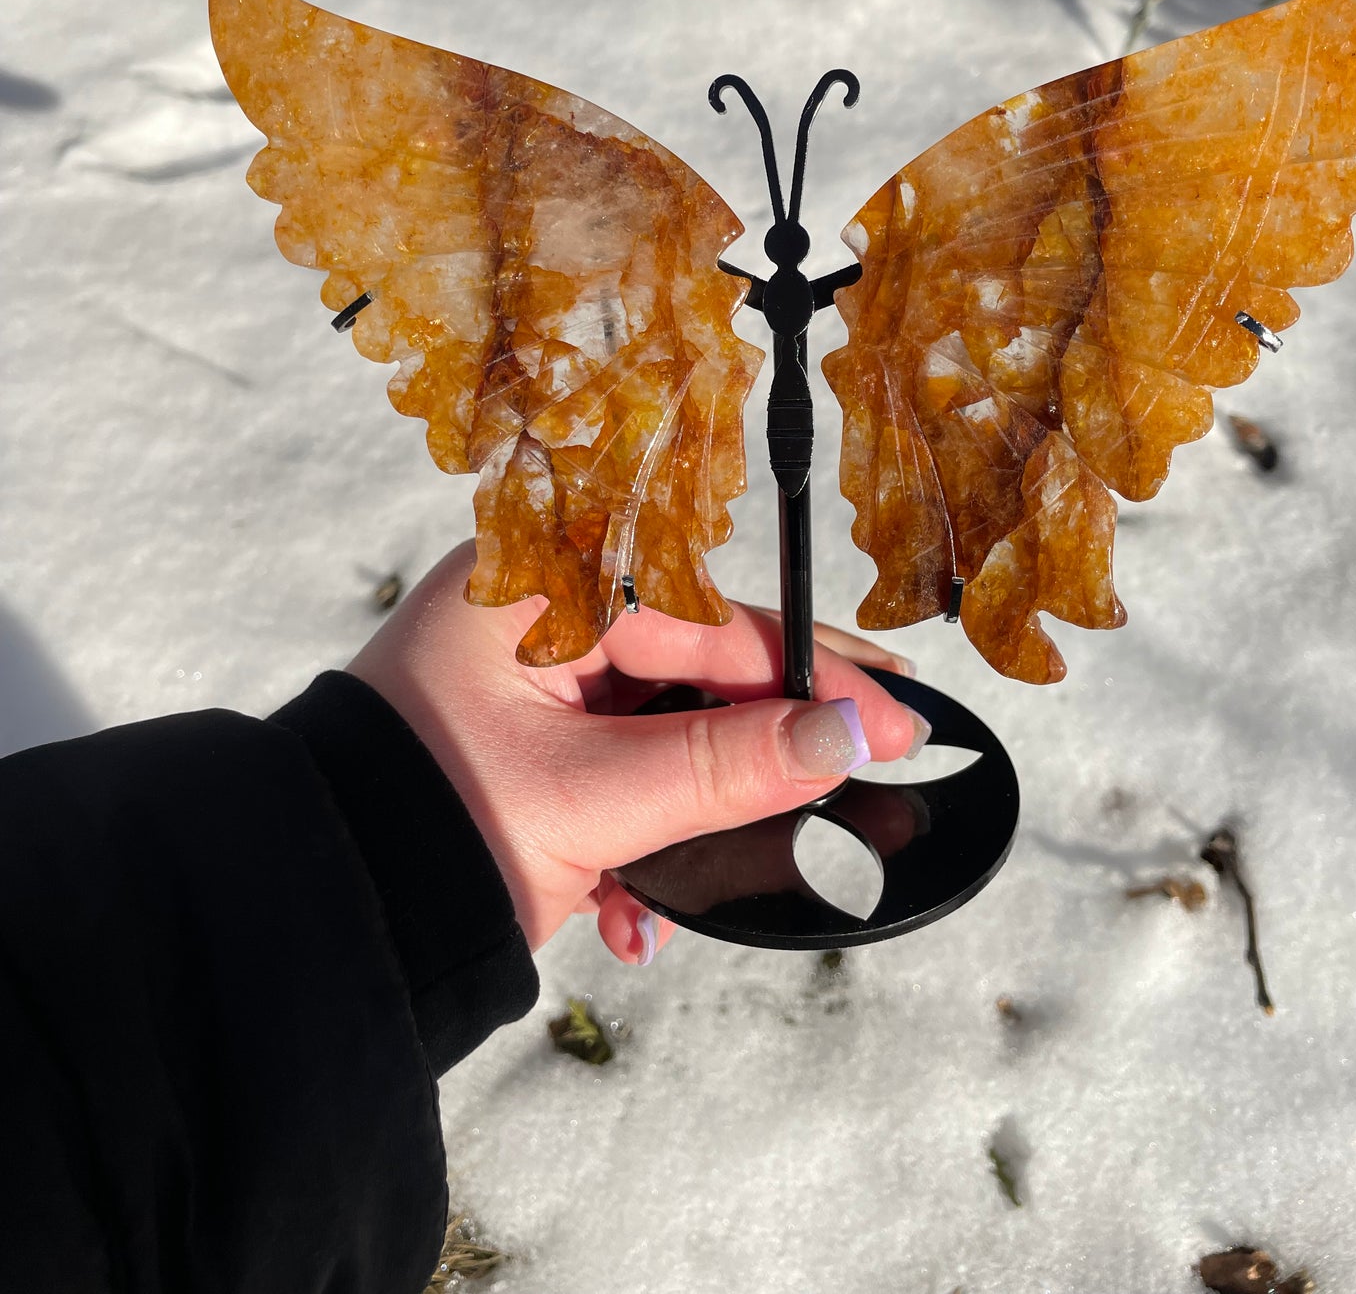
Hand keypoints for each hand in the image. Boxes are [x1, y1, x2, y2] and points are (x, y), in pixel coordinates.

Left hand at [346, 542, 928, 966]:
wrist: (312, 922)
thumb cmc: (423, 830)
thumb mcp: (592, 799)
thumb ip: (727, 767)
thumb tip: (847, 735)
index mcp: (537, 584)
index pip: (708, 620)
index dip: (809, 676)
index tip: (892, 721)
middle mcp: (534, 614)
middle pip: (692, 670)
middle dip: (757, 753)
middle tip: (866, 769)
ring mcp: (527, 680)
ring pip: (660, 728)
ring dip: (692, 818)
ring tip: (709, 886)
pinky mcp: (522, 742)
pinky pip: (615, 768)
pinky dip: (639, 840)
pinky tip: (636, 917)